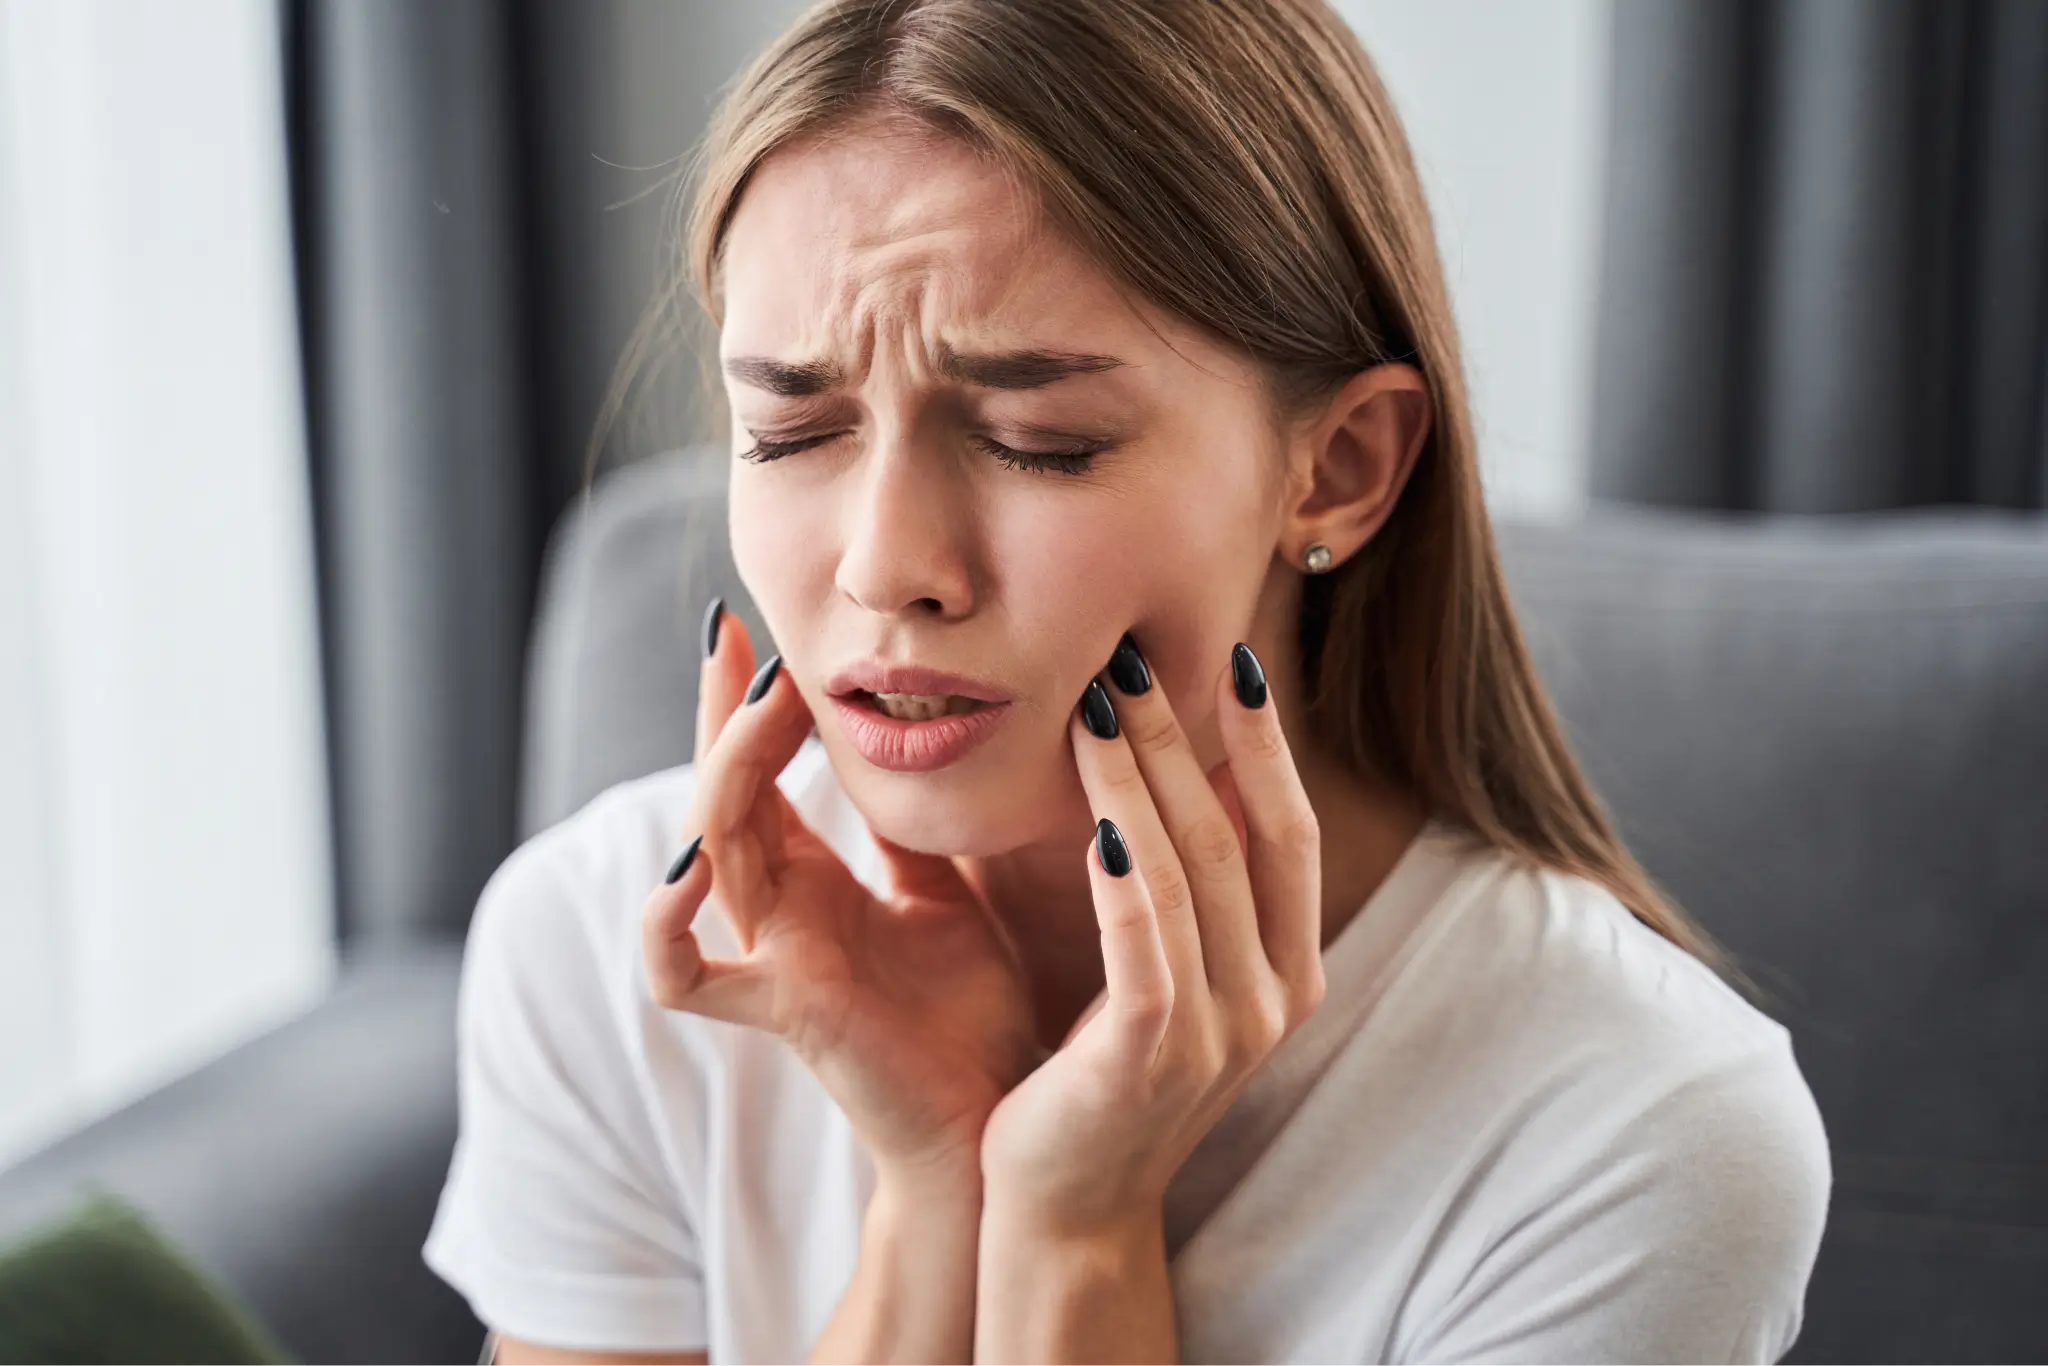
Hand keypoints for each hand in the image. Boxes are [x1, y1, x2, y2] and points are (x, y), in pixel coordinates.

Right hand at [641, 605, 1038, 1180]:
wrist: (996, 1124)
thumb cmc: (970, 1016)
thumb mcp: (948, 891)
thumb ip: (916, 828)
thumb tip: (927, 733)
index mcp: (812, 881)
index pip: (758, 771)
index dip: (747, 702)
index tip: (751, 626)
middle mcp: (777, 912)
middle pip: (720, 793)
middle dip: (724, 715)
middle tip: (742, 640)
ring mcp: (769, 958)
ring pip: (707, 850)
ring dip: (723, 774)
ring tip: (758, 709)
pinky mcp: (780, 1010)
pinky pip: (684, 974)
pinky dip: (666, 925)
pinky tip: (689, 867)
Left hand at [979, 637, 1325, 1233]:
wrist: (1066, 1209)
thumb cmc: (1103, 1077)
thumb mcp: (1169, 978)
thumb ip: (1187, 894)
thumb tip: (1171, 773)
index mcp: (1289, 971)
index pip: (1291, 833)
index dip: (1267, 745)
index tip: (1235, 660)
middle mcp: (1273, 999)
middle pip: (1237, 834)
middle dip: (1186, 738)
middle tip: (1135, 657)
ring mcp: (1222, 1032)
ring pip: (1189, 872)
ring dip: (1140, 778)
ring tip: (1096, 703)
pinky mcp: (1153, 1056)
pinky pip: (1145, 941)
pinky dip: (1124, 872)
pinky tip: (1093, 817)